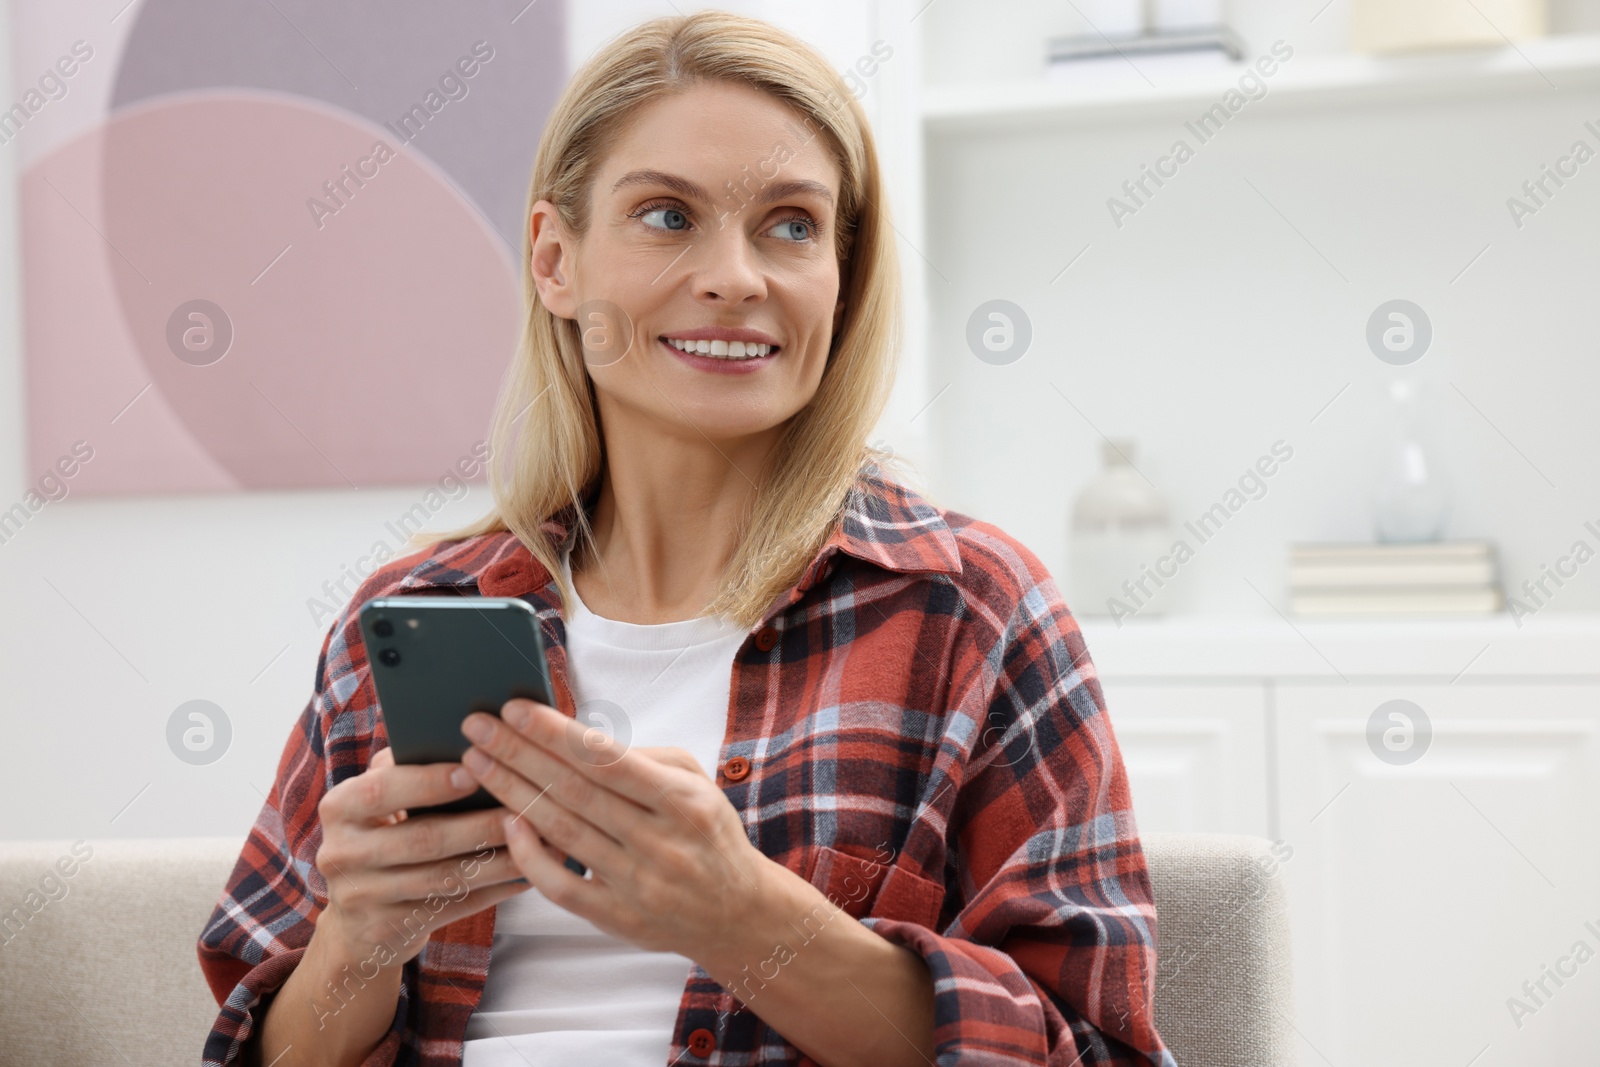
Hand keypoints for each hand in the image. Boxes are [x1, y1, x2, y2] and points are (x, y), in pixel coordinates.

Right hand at [312, 746, 529, 971]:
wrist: (354, 920)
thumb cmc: (381, 835)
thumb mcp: (377, 800)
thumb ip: (405, 768)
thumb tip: (467, 741)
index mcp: (339, 807)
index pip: (382, 790)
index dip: (428, 782)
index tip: (474, 770)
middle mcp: (342, 853)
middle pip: (422, 839)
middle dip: (480, 825)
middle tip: (525, 811)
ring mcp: (362, 897)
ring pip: (444, 878)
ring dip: (497, 860)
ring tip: (536, 843)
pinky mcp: (388, 930)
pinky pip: (453, 908)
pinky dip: (494, 891)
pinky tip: (526, 875)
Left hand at [458, 699, 774, 962]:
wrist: (738, 915)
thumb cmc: (708, 835)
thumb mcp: (696, 784)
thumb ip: (645, 759)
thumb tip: (582, 742)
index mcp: (682, 800)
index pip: (607, 760)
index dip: (556, 732)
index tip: (514, 708)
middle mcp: (660, 841)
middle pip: (574, 790)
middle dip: (519, 753)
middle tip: (476, 726)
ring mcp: (637, 883)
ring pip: (562, 832)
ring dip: (512, 793)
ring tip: (476, 762)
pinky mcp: (617, 918)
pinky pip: (561, 886)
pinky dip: (529, 855)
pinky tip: (505, 823)